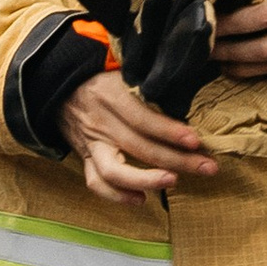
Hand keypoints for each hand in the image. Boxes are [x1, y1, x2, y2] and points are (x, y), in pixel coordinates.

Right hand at [59, 70, 218, 201]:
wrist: (59, 82)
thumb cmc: (101, 72)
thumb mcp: (124, 65)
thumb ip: (152, 75)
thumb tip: (194, 72)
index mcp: (110, 94)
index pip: (141, 118)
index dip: (169, 131)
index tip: (195, 141)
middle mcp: (100, 122)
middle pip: (138, 147)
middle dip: (177, 160)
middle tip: (207, 167)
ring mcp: (91, 143)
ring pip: (113, 172)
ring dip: (146, 181)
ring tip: (175, 181)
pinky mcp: (86, 157)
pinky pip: (96, 182)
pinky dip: (117, 196)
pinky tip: (142, 200)